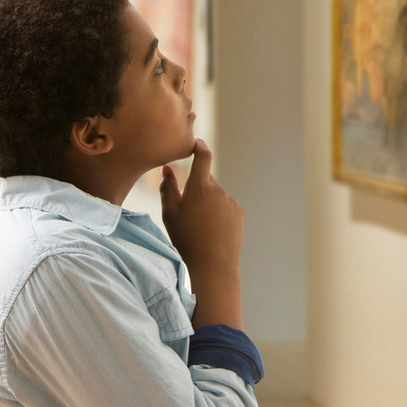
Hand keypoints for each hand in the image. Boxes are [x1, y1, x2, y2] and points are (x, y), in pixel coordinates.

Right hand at [159, 139, 243, 328]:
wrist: (214, 264)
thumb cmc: (187, 239)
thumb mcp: (170, 214)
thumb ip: (167, 188)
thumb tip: (168, 168)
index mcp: (200, 186)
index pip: (203, 155)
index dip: (199, 145)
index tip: (196, 142)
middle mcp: (218, 189)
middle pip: (205, 181)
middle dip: (196, 190)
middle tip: (187, 213)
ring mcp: (230, 201)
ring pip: (215, 195)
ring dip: (207, 204)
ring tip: (200, 228)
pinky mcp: (239, 213)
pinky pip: (225, 207)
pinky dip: (218, 214)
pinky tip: (212, 231)